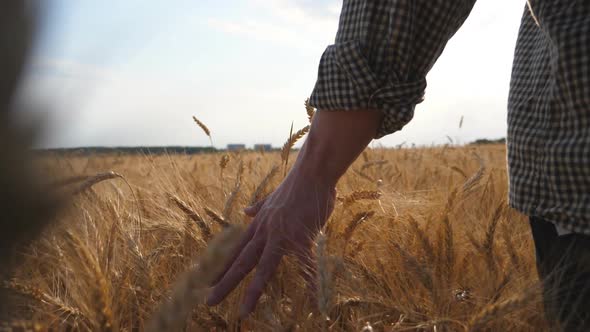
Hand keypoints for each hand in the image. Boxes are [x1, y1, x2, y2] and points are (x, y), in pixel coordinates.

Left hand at [206, 109, 380, 316]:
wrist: (312, 172)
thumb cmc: (297, 185)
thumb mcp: (271, 197)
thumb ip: (259, 207)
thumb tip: (245, 210)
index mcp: (258, 224)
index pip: (235, 249)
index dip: (221, 265)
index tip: (206, 280)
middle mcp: (265, 231)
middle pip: (241, 261)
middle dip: (224, 282)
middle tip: (209, 301)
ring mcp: (281, 235)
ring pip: (263, 267)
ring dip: (253, 290)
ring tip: (244, 311)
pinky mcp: (301, 237)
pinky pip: (305, 266)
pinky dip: (310, 285)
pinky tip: (314, 302)